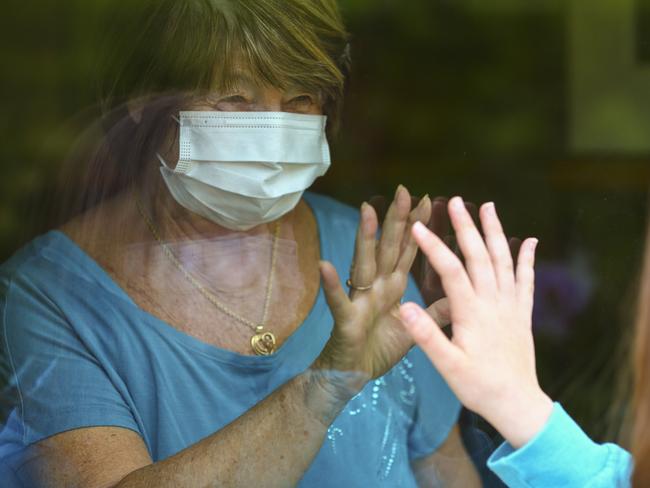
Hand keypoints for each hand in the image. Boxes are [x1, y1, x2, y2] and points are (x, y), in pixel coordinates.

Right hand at [313, 185, 438, 392]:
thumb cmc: (380, 351)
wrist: (353, 377)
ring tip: (366, 212)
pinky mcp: (346, 320)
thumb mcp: (417, 330)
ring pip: (363, 264)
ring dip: (365, 238)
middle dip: (396, 220)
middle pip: (387, 248)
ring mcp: (360, 300)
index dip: (418, 228)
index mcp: (393, 288)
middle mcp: (376, 287)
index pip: (408, 252)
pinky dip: (332, 285)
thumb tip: (460, 293)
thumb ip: (436, 312)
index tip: (430, 201)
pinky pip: (338, 301)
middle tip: (404, 190)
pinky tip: (325, 266)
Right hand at [399, 197, 552, 448]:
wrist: (517, 403)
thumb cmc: (478, 385)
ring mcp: (511, 305)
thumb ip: (426, 335)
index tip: (418, 226)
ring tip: (488, 206)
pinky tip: (529, 241)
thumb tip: (403, 307)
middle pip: (480, 256)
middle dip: (466, 227)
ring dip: (496, 232)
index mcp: (471, 313)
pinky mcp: (523, 313)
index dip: (434, 247)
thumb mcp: (447, 365)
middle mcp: (493, 302)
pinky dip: (528, 258)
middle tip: (455, 201)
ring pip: (504, 261)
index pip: (451, 271)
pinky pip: (527, 280)